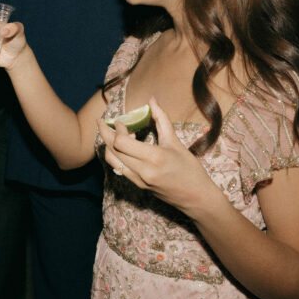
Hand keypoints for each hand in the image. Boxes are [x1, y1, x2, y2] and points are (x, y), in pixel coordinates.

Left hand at [98, 97, 224, 216]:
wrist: (197, 199)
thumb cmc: (190, 169)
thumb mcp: (176, 142)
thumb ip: (161, 119)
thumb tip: (152, 99)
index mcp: (154, 158)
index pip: (121, 143)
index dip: (117, 130)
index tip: (120, 121)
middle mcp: (143, 171)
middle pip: (113, 150)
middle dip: (104, 134)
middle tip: (101, 121)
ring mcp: (139, 180)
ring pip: (112, 161)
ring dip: (107, 146)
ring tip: (112, 133)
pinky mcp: (138, 186)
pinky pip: (119, 169)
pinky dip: (116, 156)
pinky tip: (124, 148)